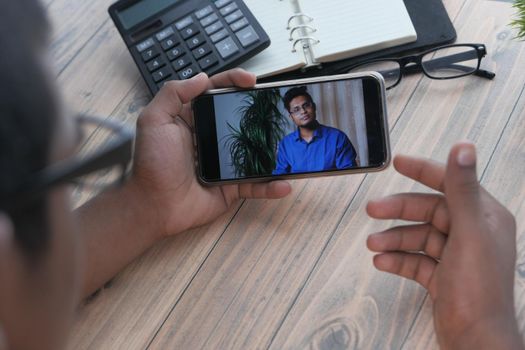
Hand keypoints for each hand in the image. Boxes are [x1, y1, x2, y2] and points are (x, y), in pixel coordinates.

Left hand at [128, 69, 290, 236]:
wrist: (154, 205)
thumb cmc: (151, 164)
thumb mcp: (154, 121)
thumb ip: (173, 94)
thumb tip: (201, 77)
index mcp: (192, 119)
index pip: (216, 93)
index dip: (234, 82)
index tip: (250, 80)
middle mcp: (210, 137)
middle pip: (239, 117)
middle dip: (259, 110)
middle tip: (276, 105)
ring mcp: (223, 161)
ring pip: (253, 150)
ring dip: (272, 147)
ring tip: (289, 140)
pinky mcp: (230, 186)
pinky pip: (254, 184)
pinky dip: (270, 186)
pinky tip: (284, 183)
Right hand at [366, 143, 521, 348]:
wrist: (475, 340)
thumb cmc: (479, 290)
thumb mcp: (469, 233)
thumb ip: (462, 189)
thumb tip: (464, 148)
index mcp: (483, 216)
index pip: (450, 183)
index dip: (424, 170)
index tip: (399, 162)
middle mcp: (471, 232)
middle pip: (428, 211)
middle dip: (398, 210)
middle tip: (372, 209)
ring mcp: (456, 255)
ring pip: (418, 236)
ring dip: (393, 238)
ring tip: (373, 245)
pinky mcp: (443, 276)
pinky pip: (415, 260)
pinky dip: (398, 259)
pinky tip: (382, 262)